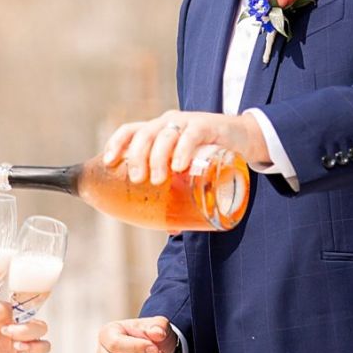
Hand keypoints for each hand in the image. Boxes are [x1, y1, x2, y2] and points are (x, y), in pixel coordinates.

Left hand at [100, 107, 269, 185]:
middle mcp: (169, 123)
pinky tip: (179, 166)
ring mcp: (188, 123)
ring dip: (157, 157)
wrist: (243, 137)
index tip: (108, 163)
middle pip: (144, 134)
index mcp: (159, 132)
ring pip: (165, 134)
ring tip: (157, 179)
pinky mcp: (208, 127)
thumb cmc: (209, 155)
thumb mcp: (189, 170)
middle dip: (137, 156)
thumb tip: (170, 229)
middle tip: (138, 179)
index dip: (116, 143)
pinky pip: (192, 135)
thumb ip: (180, 194)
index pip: (131, 130)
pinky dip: (183, 150)